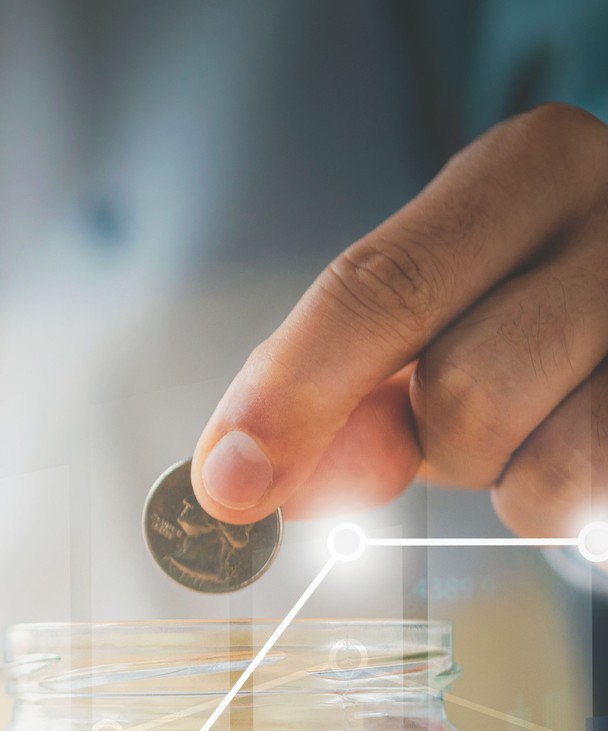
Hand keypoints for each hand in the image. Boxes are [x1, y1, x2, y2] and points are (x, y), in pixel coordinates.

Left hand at [192, 103, 607, 537]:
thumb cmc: (524, 304)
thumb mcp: (432, 307)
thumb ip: (341, 377)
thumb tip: (245, 474)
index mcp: (530, 166)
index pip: (380, 286)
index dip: (293, 394)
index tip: (226, 481)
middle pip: (459, 388)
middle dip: (423, 441)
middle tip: (435, 423)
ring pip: (537, 460)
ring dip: (499, 474)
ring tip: (532, 413)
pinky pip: (585, 494)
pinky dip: (558, 497)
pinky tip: (574, 432)